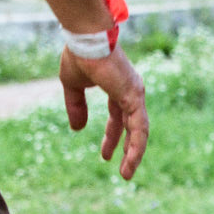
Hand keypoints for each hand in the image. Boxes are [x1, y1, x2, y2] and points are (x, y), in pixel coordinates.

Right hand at [59, 46, 149, 178]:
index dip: (112, 136)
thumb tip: (77, 129)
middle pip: (132, 127)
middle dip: (127, 148)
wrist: (86, 39)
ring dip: (134, 154)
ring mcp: (135, 95)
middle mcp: (131, 92)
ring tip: (127, 174)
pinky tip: (131, 161)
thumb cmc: (80, 55)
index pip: (118, 117)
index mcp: (119, 88)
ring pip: (140, 131)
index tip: (105, 155)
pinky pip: (140, 128)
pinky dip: (137, 146)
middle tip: (123, 168)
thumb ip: (76, 107)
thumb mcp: (73, 86)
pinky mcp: (135, 98)